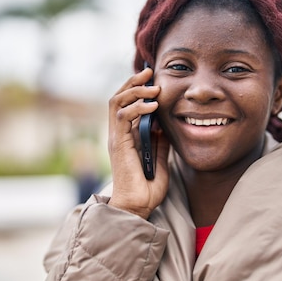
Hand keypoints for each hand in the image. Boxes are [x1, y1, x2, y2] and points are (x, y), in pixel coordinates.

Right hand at [107, 67, 169, 218]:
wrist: (138, 207)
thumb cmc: (147, 188)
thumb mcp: (160, 159)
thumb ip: (160, 141)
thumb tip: (166, 124)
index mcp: (126, 136)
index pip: (126, 104)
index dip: (137, 89)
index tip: (153, 79)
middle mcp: (118, 134)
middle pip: (118, 97)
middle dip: (133, 82)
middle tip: (149, 73)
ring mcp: (116, 138)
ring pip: (116, 101)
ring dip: (134, 90)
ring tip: (152, 87)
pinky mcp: (118, 144)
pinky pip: (122, 116)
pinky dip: (136, 107)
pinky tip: (152, 106)